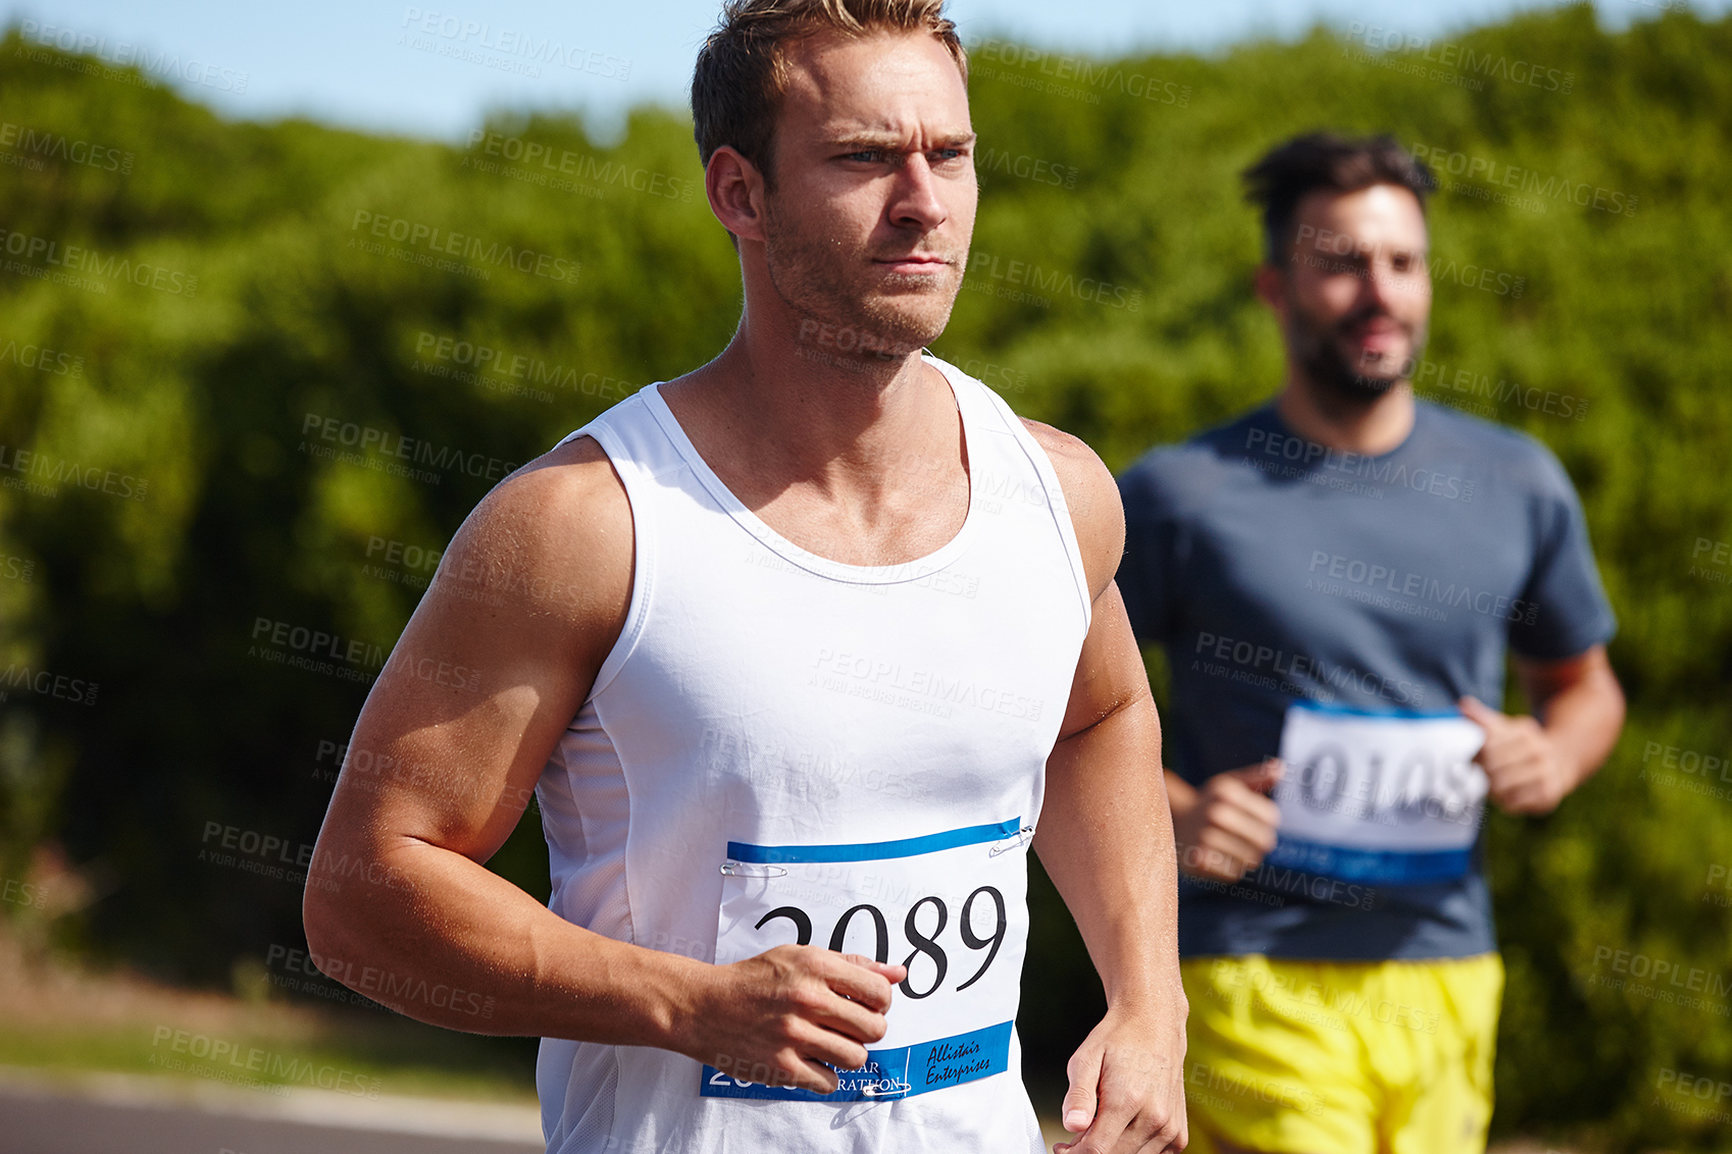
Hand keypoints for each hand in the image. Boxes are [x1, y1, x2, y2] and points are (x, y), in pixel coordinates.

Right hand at [684, 945, 905, 1093]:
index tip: (867, 1005)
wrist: (704, 1007)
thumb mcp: (801, 957)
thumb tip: (897, 973)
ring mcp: (794, 1035)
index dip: (881, 1003)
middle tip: (848, 1027)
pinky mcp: (782, 1067)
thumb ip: (852, 965)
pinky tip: (810, 1059)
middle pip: (874, 1028)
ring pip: (856, 1057)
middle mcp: (806, 999)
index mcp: (815, 966)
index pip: (879, 992)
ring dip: (848, 1054)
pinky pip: (830, 1081)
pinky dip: (825, 1074)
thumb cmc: (753, 980)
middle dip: (868, 1030)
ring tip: (829, 1044)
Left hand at [1055, 1003, 1187, 1152]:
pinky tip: (1121, 1130)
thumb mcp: (1086, 1059)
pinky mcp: (1178, 1134)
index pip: (1096, 1149)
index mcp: (1128, 1099)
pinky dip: (1132, 1150)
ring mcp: (1169, 1128)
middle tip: (1076, 1136)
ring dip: (1111, 1150)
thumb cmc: (1117, 1040)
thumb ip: (1078, 1095)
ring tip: (1098, 1128)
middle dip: (1089, 1151)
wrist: (1154, 1024)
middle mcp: (1154, 1117)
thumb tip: (1071, 1126)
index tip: (1061, 1147)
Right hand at [1172, 759, 1282, 881]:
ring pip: (1250, 859)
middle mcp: (1215, 813)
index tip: (1256, 821)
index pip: (1271, 817)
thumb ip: (1257, 776)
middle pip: (1264, 840)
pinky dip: (1230, 870)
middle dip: (1260, 843)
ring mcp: (1205, 837)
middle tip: (1247, 840)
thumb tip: (1281, 768)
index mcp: (1227, 792)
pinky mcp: (1198, 860)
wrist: (1171, 822)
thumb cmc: (1209, 803)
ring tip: (1231, 848)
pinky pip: (1233, 873)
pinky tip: (1218, 858)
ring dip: (1245, 858)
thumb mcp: (1229, 783)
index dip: (1268, 823)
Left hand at [1459, 696, 1576, 814]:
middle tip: (1479, 777)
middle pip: (1493, 766)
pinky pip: (1516, 802)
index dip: (1474, 755)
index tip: (1472, 761)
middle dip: (1482, 773)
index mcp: (1523, 731)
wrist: (1560, 761)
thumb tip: (1463, 703)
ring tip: (1492, 787)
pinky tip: (1507, 797)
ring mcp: (1546, 771)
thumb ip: (1482, 719)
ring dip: (1492, 790)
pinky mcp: (1549, 793)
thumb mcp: (1504, 728)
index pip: (1488, 744)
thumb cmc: (1520, 746)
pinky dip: (1506, 802)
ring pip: (1503, 785)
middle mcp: (1538, 749)